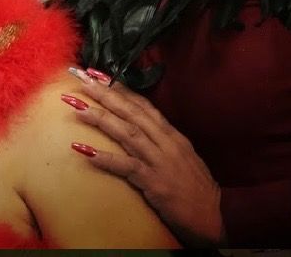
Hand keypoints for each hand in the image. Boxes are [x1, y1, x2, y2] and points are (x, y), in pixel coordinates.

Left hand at [65, 68, 225, 245]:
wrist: (213, 216)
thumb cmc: (195, 187)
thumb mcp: (180, 155)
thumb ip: (161, 139)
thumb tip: (138, 125)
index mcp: (171, 134)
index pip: (143, 104)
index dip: (120, 88)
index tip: (98, 73)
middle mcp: (165, 142)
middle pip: (131, 112)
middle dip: (105, 94)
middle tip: (80, 79)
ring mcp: (160, 161)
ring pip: (126, 133)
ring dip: (100, 118)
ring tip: (77, 107)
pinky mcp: (155, 183)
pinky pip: (126, 167)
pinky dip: (105, 158)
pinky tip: (84, 150)